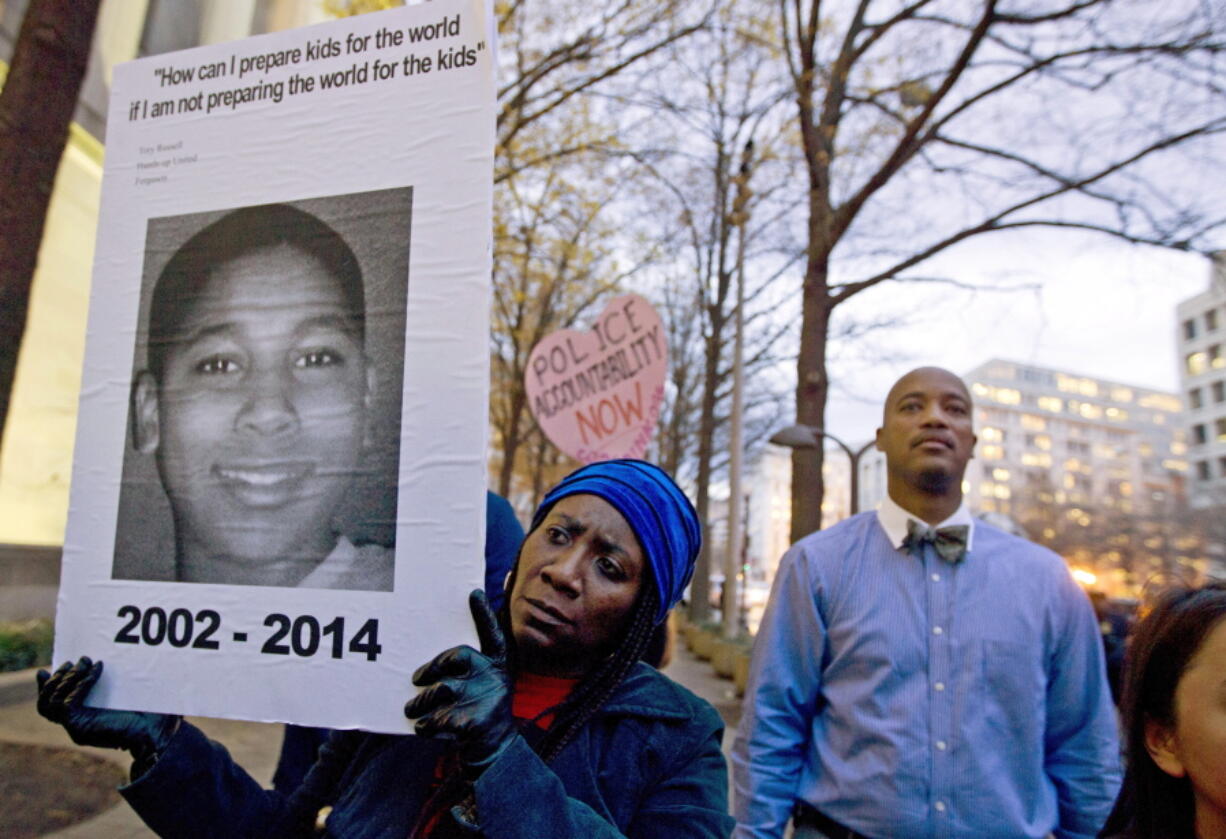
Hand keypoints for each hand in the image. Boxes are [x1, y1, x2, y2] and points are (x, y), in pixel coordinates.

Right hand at [36, 657, 179, 767]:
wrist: (159, 734)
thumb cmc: (154, 716)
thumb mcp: (133, 697)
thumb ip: (120, 683)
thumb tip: (117, 660)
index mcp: (85, 719)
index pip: (52, 706)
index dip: (46, 687)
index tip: (46, 669)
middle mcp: (76, 725)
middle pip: (46, 704)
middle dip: (57, 679)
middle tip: (74, 662)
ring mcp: (76, 728)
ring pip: (50, 703)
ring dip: (65, 679)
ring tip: (84, 662)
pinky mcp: (79, 728)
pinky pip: (67, 703)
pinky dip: (79, 684)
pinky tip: (97, 670)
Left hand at [405, 590, 513, 774]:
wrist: (495, 751)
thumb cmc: (479, 711)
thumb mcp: (482, 686)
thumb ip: (466, 670)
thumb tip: (431, 662)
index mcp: (497, 666)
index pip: (493, 634)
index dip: (484, 614)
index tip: (473, 593)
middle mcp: (495, 678)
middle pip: (457, 657)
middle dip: (431, 667)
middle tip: (416, 679)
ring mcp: (487, 700)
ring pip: (441, 690)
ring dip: (420, 702)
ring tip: (411, 709)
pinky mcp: (475, 723)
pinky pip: (438, 718)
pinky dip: (426, 725)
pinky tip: (423, 728)